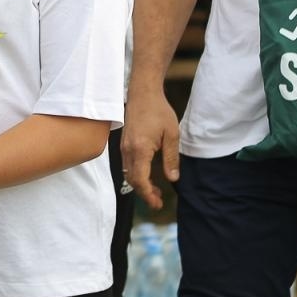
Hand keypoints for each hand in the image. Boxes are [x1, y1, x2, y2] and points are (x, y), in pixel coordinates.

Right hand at [121, 91, 179, 209]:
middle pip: (132, 180)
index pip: (140, 180)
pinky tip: (147, 175)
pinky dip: (136, 175)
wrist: (143, 93)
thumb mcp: (172, 135)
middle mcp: (128, 150)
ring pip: (128, 174)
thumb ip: (171, 158)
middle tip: (158, 202)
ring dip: (140, 185)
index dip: (148, 194)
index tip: (158, 203)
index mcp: (140, 149)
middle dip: (144, 194)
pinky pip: (127, 165)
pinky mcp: (124, 144)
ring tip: (155, 190)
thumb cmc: (158, 111)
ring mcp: (123, 147)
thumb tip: (173, 179)